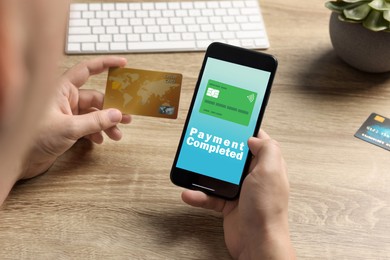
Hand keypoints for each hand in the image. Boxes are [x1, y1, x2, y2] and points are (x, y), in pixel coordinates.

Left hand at [20, 56, 130, 179]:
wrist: (17, 160)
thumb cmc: (31, 138)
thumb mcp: (68, 128)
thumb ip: (95, 121)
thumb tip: (116, 114)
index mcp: (61, 89)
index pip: (87, 70)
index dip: (105, 65)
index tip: (122, 64)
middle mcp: (64, 98)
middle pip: (95, 98)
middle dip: (111, 109)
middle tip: (127, 117)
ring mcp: (65, 113)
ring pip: (93, 114)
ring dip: (106, 124)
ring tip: (117, 135)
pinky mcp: (65, 126)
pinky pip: (86, 125)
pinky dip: (95, 132)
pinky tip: (100, 140)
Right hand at [181, 130, 294, 258]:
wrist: (257, 243)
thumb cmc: (266, 209)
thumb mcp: (270, 172)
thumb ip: (267, 149)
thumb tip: (254, 138)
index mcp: (267, 166)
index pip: (258, 142)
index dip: (246, 131)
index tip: (232, 122)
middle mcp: (254, 177)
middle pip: (235, 157)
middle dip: (220, 150)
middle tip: (207, 141)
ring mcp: (241, 192)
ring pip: (220, 176)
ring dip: (205, 173)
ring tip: (193, 166)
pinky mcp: (228, 206)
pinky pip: (210, 196)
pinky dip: (199, 195)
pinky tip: (189, 193)